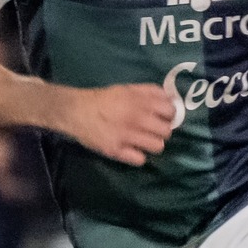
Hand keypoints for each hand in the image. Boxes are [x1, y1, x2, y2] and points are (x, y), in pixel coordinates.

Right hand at [59, 82, 177, 166]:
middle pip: (166, 132)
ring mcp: (127, 136)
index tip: (163, 117)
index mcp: (140, 101)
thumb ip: (150, 92)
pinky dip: (137, 156)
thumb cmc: (104, 99)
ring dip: (152, 145)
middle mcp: (136, 118)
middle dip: (161, 131)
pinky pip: (140, 159)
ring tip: (142, 142)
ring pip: (157, 147)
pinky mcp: (116, 151)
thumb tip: (171, 99)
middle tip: (152, 131)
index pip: (170, 111)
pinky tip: (131, 150)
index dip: (170, 115)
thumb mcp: (128, 88)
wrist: (76, 111)